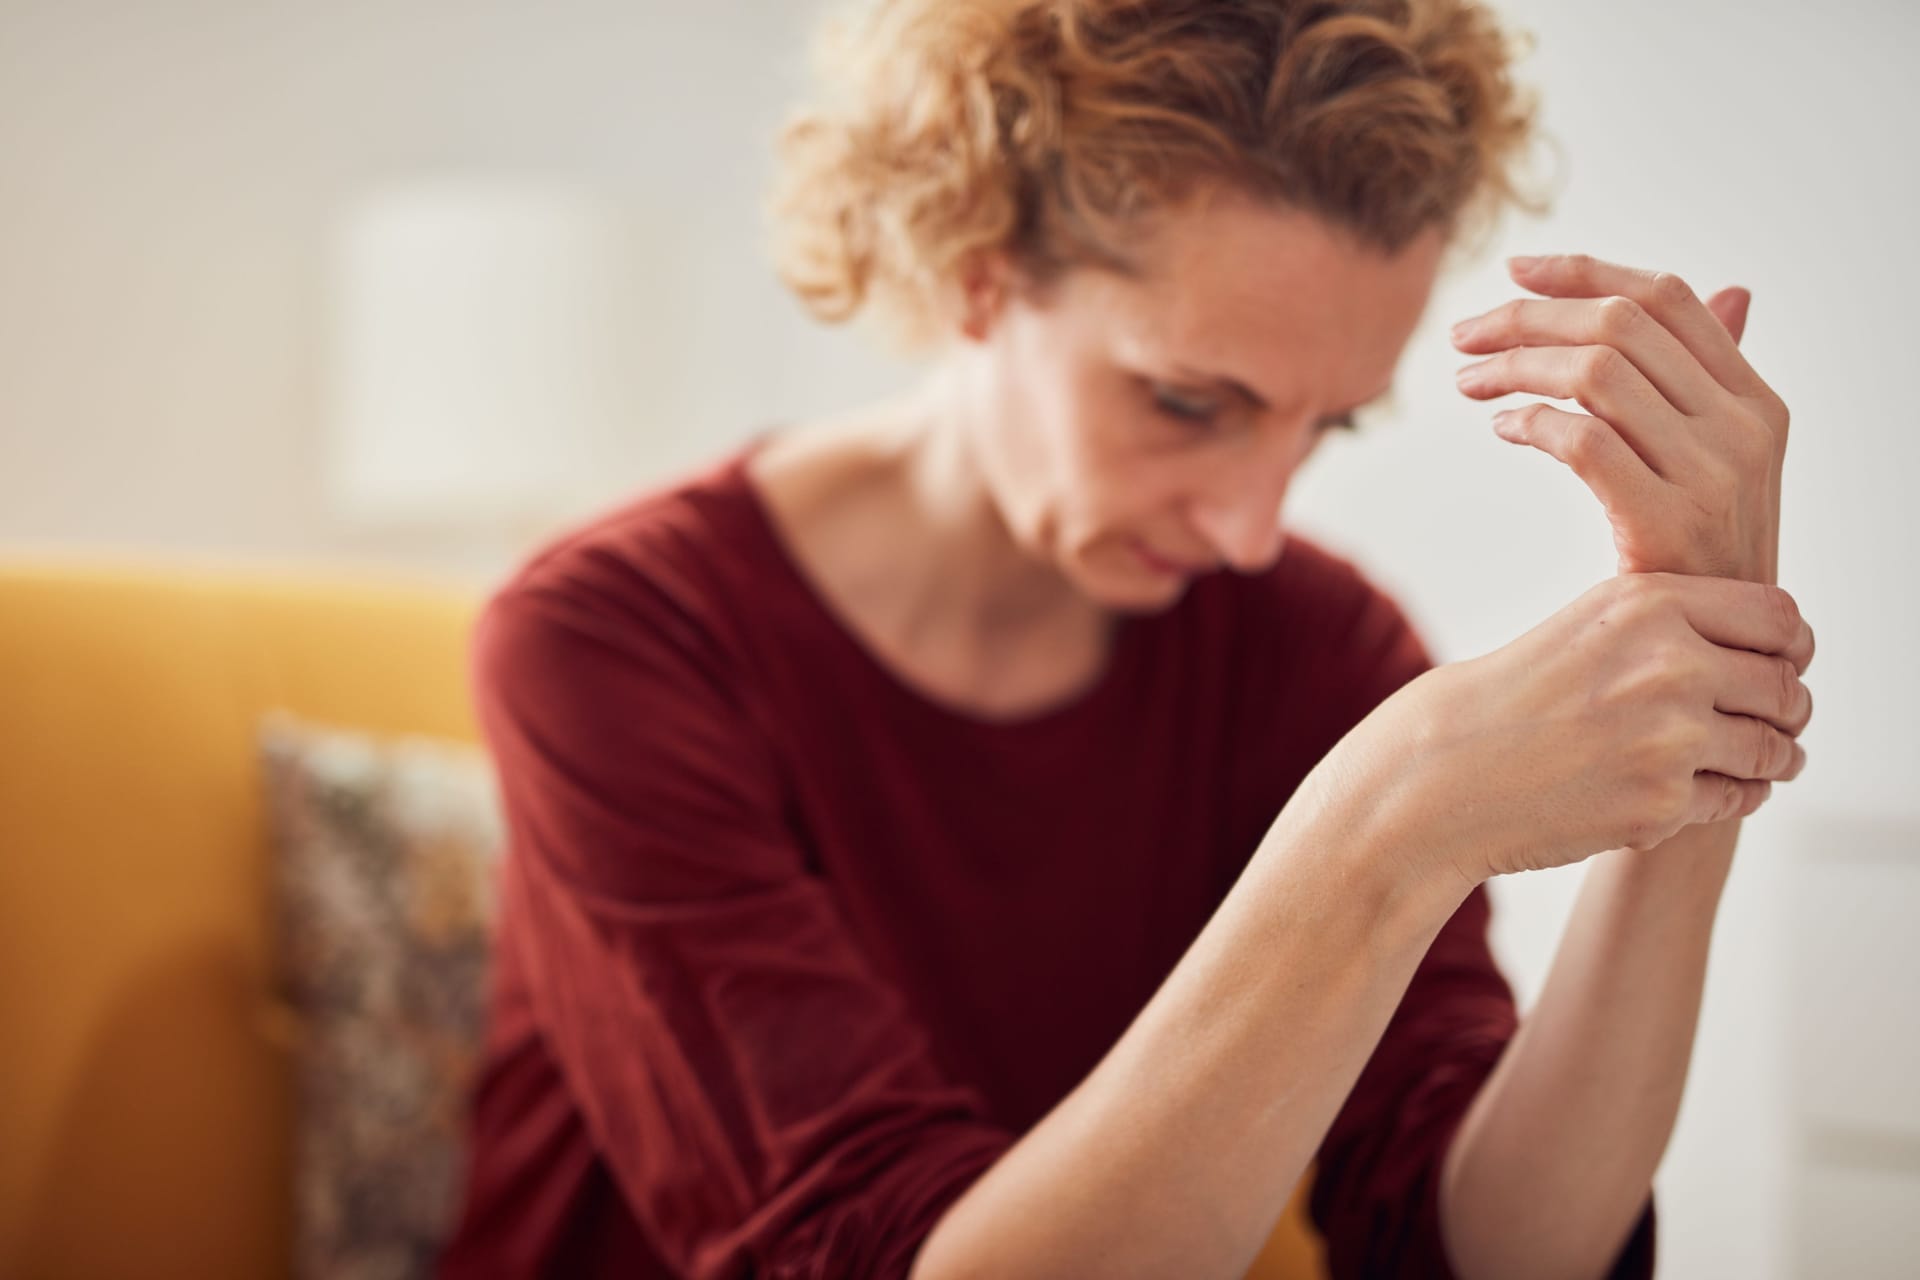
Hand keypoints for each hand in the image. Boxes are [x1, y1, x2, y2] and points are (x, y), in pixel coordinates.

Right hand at [1295, 573, 1814, 885]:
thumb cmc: (1507, 701)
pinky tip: (1687, 793)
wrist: (1438, 775)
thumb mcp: (1588, 628)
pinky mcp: (1661, 803)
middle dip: (1784, 712)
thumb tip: (1778, 649)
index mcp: (1649, 604)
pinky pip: (1736, 800)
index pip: (1779, 618)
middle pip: (1787, 687)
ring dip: (1767, 761)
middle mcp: (1669, 663)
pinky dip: (1725, 800)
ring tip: (1741, 765)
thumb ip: (1672, 625)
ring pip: (1773, 749)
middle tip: (1769, 726)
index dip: (1791, 649)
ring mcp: (1670, 737)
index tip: (1780, 668)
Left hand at [1450, 254, 1789, 583]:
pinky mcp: (1668, 521)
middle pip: (1619, 325)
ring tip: (1466, 382)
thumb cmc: (1702, 558)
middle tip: (1463, 334)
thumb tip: (1730, 291)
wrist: (1721, 656)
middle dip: (1527, 318)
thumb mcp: (1727, 463)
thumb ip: (1711, 383)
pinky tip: (1502, 428)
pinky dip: (1530, 422)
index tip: (1515, 271)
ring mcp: (1711, 474)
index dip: (1586, 273)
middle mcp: (1743, 427)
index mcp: (1756, 400)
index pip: (1668, 299)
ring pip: (1595, 374)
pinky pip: (1582, 441)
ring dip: (1514, 367)